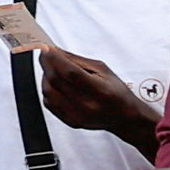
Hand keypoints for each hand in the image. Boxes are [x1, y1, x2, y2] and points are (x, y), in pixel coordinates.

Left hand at [33, 50, 165, 147]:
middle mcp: (88, 106)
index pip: (70, 72)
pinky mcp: (69, 121)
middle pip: (56, 81)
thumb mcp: (102, 69)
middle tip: (47, 54)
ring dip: (46, 76)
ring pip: (48, 91)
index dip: (54, 58)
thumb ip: (77, 60)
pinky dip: (48, 89)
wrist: (123, 116)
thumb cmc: (115, 91)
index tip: (47, 48)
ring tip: (54, 70)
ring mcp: (77, 116)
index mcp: (100, 91)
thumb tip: (53, 50)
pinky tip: (56, 84)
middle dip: (47, 63)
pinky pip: (49, 102)